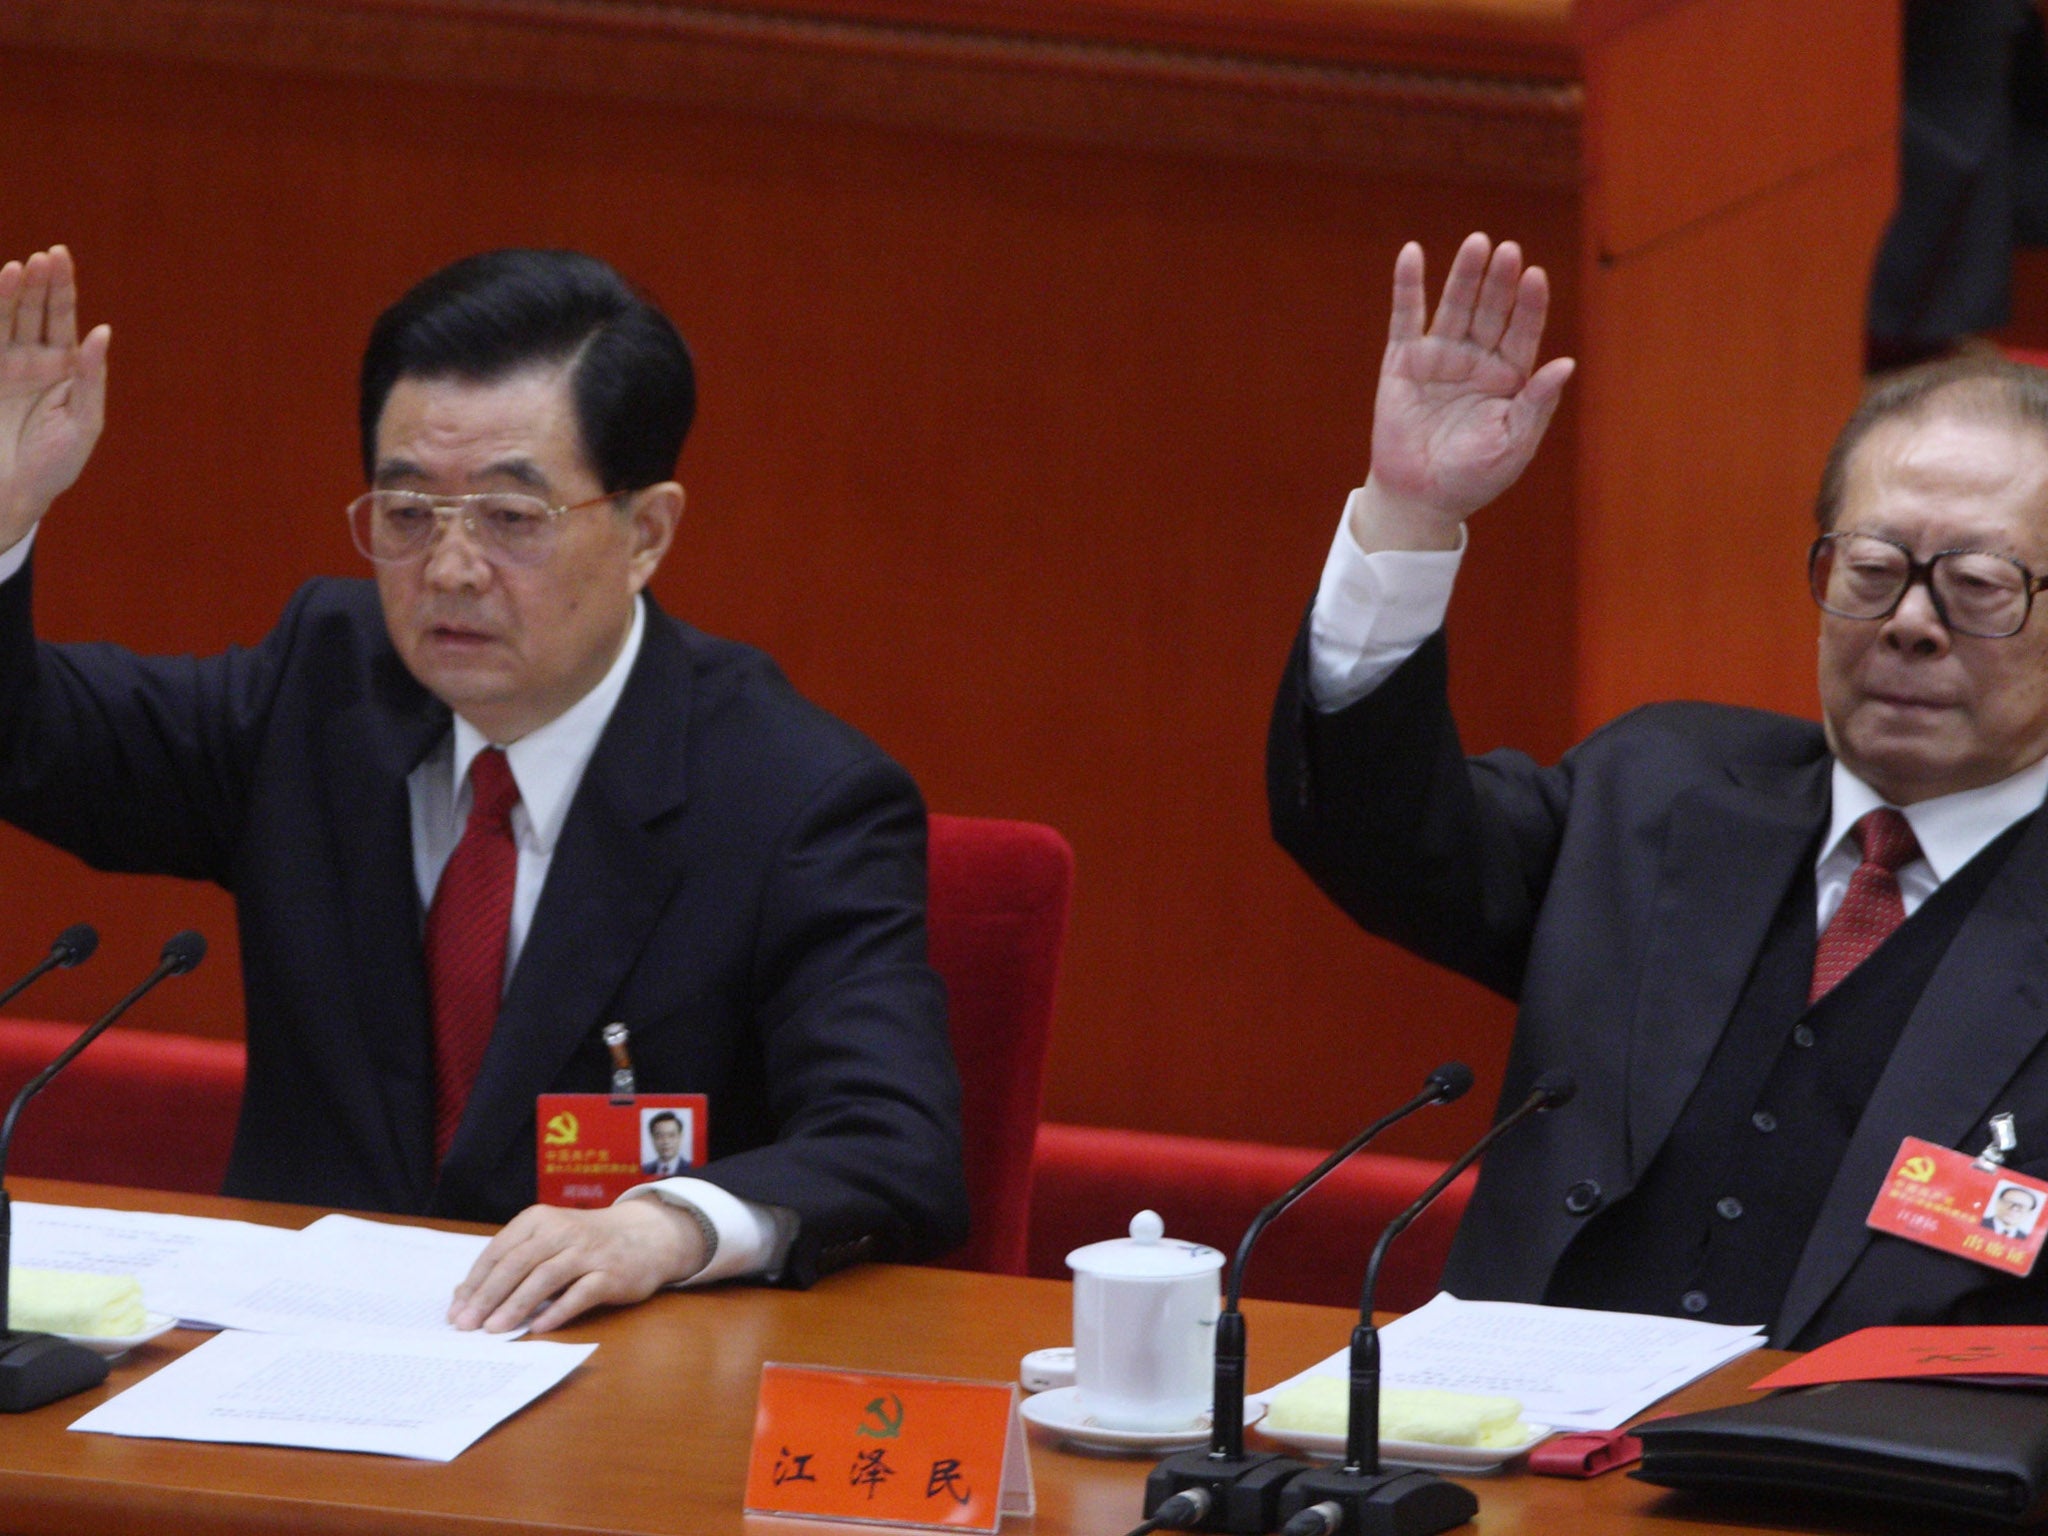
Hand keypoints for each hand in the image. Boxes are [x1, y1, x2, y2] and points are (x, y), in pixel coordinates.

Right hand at [0, 246, 108, 543]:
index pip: (62, 317)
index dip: (62, 287)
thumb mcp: (84, 423)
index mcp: (63, 368)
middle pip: (34, 310)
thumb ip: (91, 378)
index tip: (59, 256)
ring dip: (11, 293)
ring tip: (19, 268)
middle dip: (39, 282)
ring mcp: (2, 366)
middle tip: (45, 257)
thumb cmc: (55, 465)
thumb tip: (102, 332)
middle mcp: (31, 360)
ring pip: (6, 319)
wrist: (12, 495)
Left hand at [448, 1198, 708, 1334]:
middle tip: (467, 1325)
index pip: (499, 1251)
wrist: (645, 1234)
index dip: (475, 1282)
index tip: (456, 1311)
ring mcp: (588, 1251)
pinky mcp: (611, 1273)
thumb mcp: (546, 1242)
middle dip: (489, 1296)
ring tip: (495, 1330)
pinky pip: (580, 1293)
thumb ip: (509, 1263)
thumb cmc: (585, 1243)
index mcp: (539, 1220)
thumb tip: (463, 1295)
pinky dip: (557, 1310)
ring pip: (545, 1277)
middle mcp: (562, 1231)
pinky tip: (538, 1327)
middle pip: (518, 1264)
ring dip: (517, 1304)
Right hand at [1351, 233, 1574, 550]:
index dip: (1530, 304)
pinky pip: (1405, 317)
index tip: (1535, 277)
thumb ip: (1537, 403)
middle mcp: (1477, 359)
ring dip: (1464, 275)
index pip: (1523, 330)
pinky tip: (1411, 254)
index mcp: (1510, 377)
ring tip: (1477, 244)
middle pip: (1492, 310)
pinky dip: (1407, 285)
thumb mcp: (1514, 444)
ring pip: (1455, 306)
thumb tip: (1565, 364)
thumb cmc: (1473, 477)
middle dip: (1500, 282)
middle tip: (1508, 251)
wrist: (1420, 499)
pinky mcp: (1402, 361)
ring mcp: (1439, 356)